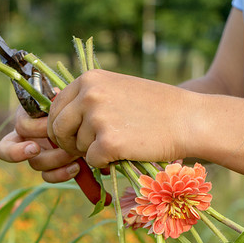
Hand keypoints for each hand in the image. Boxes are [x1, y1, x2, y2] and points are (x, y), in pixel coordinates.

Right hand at [0, 106, 83, 183]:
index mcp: (22, 125)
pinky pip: (51, 176)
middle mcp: (25, 143)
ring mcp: (38, 156)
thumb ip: (50, 102)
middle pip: (26, 159)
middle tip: (64, 147)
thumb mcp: (57, 98)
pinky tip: (77, 166)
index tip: (35, 148)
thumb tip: (53, 105)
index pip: (5, 147)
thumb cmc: (67, 101)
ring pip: (38, 166)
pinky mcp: (52, 167)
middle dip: (45, 151)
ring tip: (75, 152)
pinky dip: (63, 174)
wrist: (81, 113)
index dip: (16, 152)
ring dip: (57, 159)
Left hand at [47, 69, 193, 167]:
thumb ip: (89, 98)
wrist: (188, 120)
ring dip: (93, 152)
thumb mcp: (117, 88)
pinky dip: (106, 163)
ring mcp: (97, 118)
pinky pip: (92, 162)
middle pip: (58, 129)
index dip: (61, 127)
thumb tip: (57, 118)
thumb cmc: (156, 107)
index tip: (74, 136)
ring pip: (77, 147)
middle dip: (69, 144)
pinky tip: (126, 152)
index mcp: (89, 79)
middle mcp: (89, 95)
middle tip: (89, 149)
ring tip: (121, 143)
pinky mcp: (108, 143)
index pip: (55, 108)